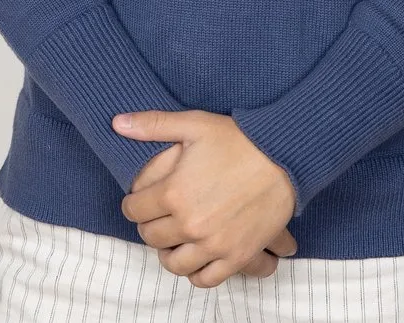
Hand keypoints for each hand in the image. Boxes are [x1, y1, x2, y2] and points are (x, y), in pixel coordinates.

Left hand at [113, 109, 298, 284]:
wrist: (286, 157)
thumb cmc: (240, 139)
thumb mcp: (194, 124)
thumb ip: (153, 125)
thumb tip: (118, 123)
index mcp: (174, 192)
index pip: (134, 210)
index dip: (133, 202)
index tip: (140, 199)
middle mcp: (190, 224)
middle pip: (150, 237)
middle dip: (149, 224)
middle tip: (158, 215)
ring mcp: (214, 244)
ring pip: (173, 263)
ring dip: (168, 251)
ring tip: (174, 238)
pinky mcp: (236, 257)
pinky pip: (205, 279)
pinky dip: (196, 272)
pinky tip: (196, 257)